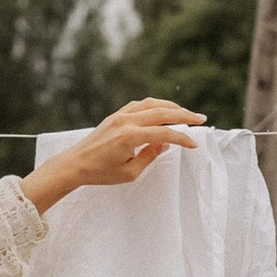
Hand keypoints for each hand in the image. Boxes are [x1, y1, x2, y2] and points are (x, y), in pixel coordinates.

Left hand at [21, 101, 203, 210]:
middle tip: (201, 119)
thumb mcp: (130, 172)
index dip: (182, 138)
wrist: (75, 164)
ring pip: (151, 104)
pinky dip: (155, 105)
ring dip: (171, 106)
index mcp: (130, 136)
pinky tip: (164, 109)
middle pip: (162, 112)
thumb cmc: (101, 172)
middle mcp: (126, 121)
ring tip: (185, 113)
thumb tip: (164, 143)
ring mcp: (120, 115)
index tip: (194, 144)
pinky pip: (139, 104)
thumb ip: (150, 155)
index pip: (164, 133)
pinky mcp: (115, 115)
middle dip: (184, 115)